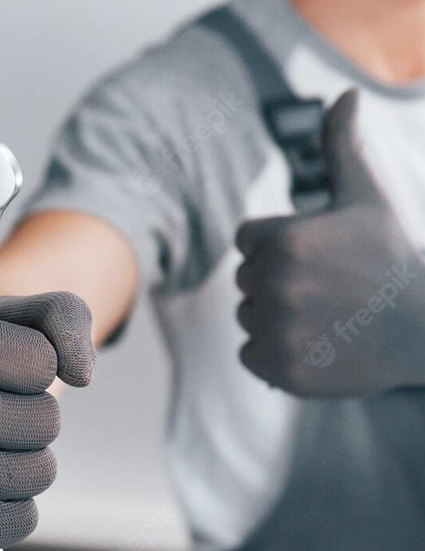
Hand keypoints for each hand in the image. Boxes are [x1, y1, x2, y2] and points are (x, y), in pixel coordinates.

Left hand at [235, 88, 424, 397]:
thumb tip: (344, 93)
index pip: (247, 239)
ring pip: (247, 317)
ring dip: (275, 318)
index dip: (280, 245)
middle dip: (277, 280)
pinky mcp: (280, 370)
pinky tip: (316, 345)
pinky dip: (274, 354)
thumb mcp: (367, 197)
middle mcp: (275, 285)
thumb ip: (342, 147)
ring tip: (325, 317)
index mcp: (285, 240)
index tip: (320, 256)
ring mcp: (277, 332)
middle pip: (245, 280)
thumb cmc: (390, 256)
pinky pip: (251, 355)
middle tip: (327, 289)